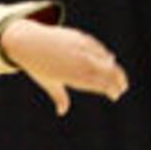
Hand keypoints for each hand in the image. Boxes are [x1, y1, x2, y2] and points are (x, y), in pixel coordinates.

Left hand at [0, 20, 128, 114]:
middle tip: (122, 88)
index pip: (102, 85)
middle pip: (109, 72)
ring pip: (106, 59)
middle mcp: (81, 62)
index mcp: (75, 76)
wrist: (28, 42)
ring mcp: (82, 49)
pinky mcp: (81, 38)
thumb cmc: (37, 66)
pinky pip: (98, 47)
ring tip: (118, 76)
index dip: (112, 91)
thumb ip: (59, 97)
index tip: (115, 96)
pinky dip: (105, 54)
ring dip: (114, 68)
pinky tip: (109, 59)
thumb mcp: (48, 82)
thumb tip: (61, 112)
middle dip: (119, 81)